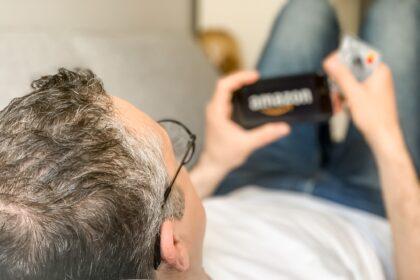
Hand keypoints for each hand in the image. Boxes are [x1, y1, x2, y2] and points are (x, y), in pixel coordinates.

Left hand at [191, 71, 289, 197]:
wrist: (214, 165)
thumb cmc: (224, 155)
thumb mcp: (246, 144)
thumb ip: (265, 135)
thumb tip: (283, 127)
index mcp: (217, 111)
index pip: (224, 86)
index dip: (239, 77)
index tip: (254, 76)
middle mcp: (215, 109)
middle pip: (228, 86)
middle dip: (243, 80)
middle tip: (260, 80)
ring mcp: (218, 112)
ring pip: (229, 93)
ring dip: (242, 88)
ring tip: (258, 86)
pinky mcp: (222, 116)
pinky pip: (231, 101)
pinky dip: (242, 97)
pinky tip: (253, 100)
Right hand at [323, 53, 401, 150]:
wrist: (383, 136)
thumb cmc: (374, 117)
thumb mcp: (354, 94)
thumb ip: (342, 76)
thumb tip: (330, 60)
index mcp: (378, 71)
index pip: (358, 53)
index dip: (342, 57)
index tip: (329, 63)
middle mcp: (377, 75)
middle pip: (352, 68)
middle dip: (339, 79)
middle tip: (332, 88)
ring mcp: (373, 86)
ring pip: (350, 80)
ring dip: (340, 90)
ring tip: (337, 102)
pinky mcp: (369, 95)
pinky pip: (352, 89)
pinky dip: (345, 96)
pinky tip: (341, 106)